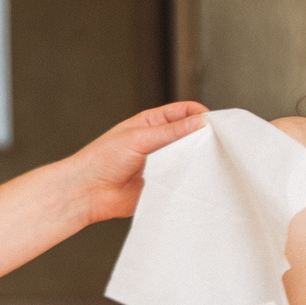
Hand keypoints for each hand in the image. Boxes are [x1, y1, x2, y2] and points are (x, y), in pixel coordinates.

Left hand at [65, 102, 210, 225]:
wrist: (88, 192)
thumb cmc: (102, 159)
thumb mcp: (139, 138)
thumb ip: (171, 131)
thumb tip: (200, 121)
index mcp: (152, 123)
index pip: (184, 112)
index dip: (201, 115)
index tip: (214, 124)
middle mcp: (160, 143)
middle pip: (191, 135)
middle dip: (204, 138)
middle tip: (217, 145)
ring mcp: (163, 164)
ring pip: (189, 159)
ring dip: (198, 161)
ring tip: (207, 163)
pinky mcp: (163, 185)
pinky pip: (183, 181)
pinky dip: (190, 181)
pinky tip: (195, 181)